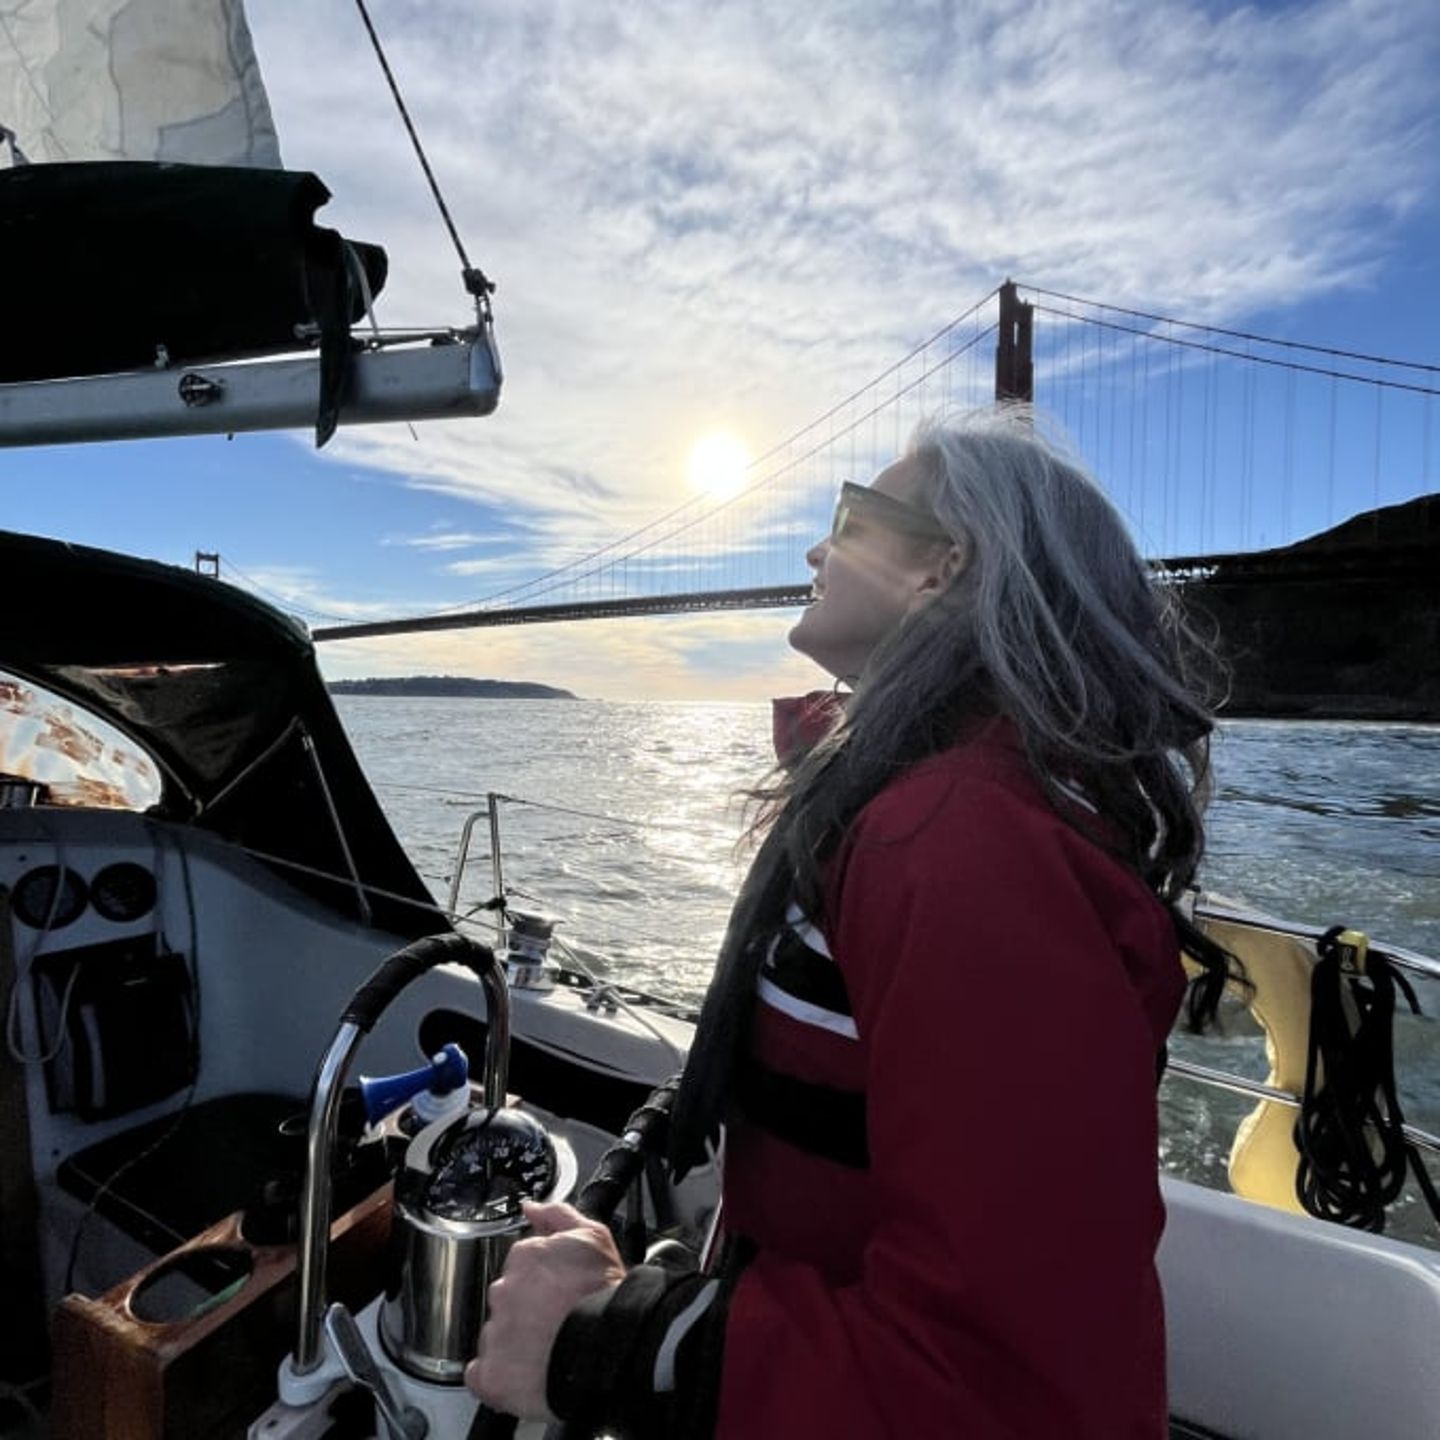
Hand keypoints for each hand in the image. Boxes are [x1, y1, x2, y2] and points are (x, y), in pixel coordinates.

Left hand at [465, 1200, 625, 1419]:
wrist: (608, 1348)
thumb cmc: (605, 1296)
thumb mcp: (594, 1238)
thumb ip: (558, 1215)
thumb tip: (532, 1207)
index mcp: (525, 1258)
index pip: (522, 1266)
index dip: (544, 1282)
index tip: (559, 1294)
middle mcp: (504, 1292)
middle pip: (508, 1299)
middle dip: (527, 1310)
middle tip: (557, 1322)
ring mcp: (495, 1333)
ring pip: (497, 1334)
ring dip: (515, 1341)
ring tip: (549, 1350)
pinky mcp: (491, 1374)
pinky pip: (483, 1374)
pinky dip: (499, 1375)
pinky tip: (526, 1374)